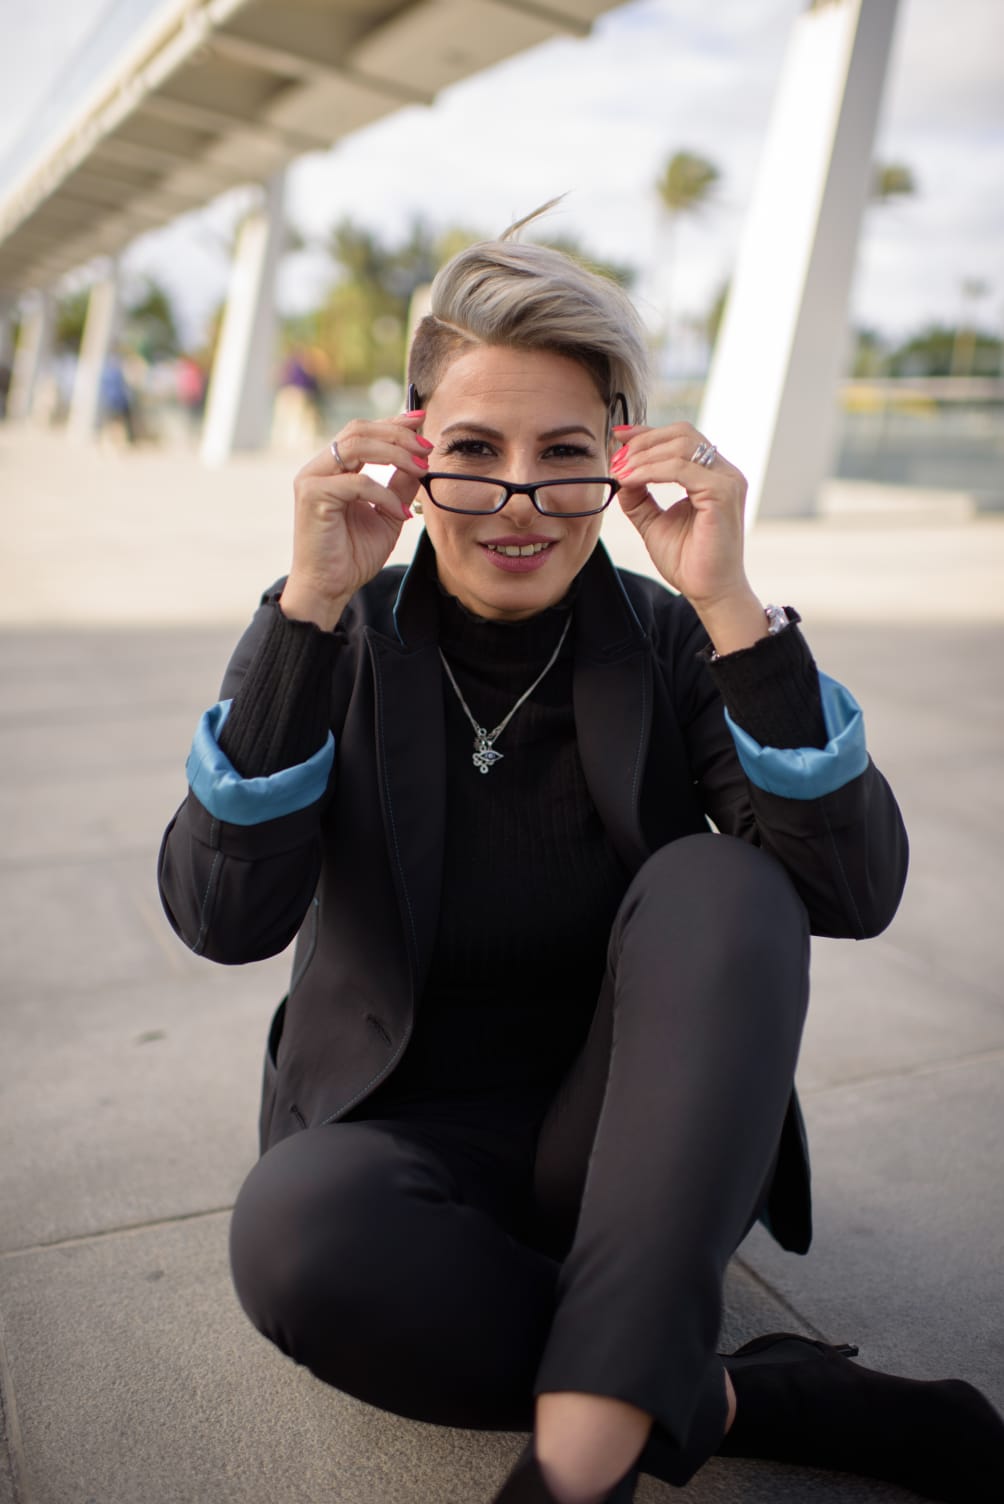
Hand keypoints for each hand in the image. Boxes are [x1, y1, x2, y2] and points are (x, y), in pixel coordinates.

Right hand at [279, 412, 429, 629]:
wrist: (329, 588)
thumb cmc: (352, 556)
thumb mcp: (387, 514)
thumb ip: (400, 486)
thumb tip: (422, 461)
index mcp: (333, 468)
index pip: (362, 432)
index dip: (391, 422)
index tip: (420, 420)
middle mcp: (318, 468)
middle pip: (358, 430)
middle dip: (397, 434)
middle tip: (426, 448)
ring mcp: (312, 479)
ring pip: (356, 446)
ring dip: (395, 453)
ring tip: (421, 469)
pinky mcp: (312, 495)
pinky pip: (357, 482)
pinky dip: (384, 493)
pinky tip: (400, 512)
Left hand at [611, 422, 751, 610]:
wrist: (708, 591)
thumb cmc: (689, 560)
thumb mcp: (653, 522)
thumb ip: (638, 497)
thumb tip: (620, 472)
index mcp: (713, 475)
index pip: (681, 438)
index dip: (647, 433)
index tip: (618, 436)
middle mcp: (724, 472)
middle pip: (682, 434)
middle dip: (643, 442)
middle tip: (616, 459)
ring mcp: (727, 481)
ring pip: (681, 446)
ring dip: (644, 456)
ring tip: (620, 472)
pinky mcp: (723, 494)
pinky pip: (681, 469)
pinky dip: (651, 470)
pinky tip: (631, 480)